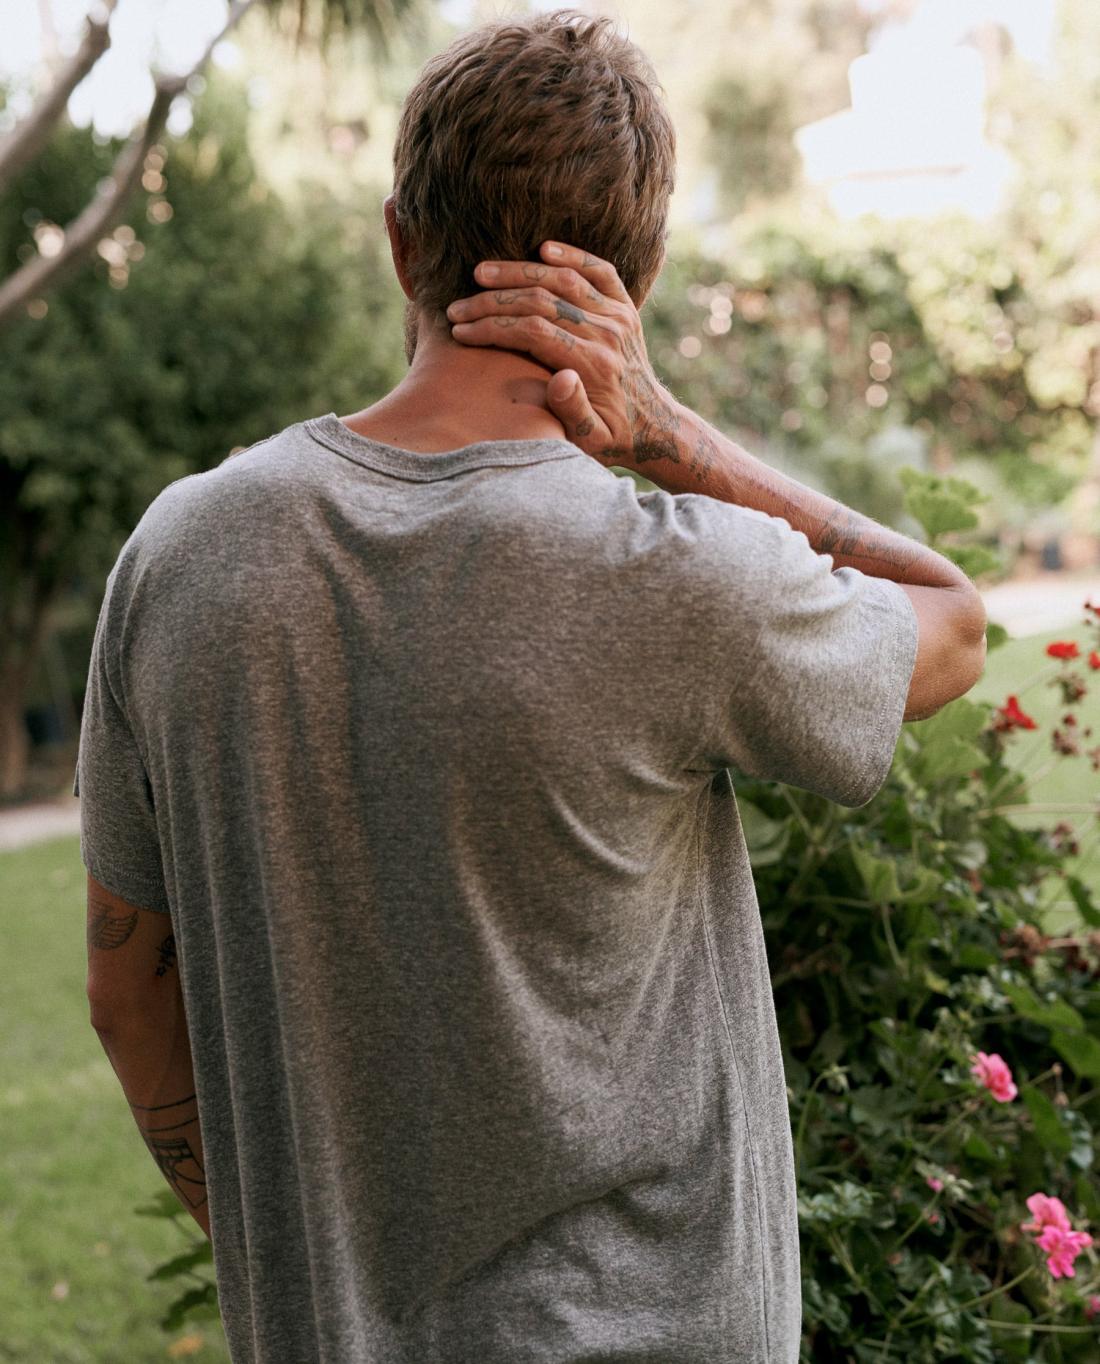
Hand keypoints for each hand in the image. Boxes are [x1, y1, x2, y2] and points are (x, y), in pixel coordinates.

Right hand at [445, 240, 683, 473]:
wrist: (654, 426)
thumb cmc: (613, 438)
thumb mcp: (591, 440)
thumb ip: (574, 412)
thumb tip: (561, 380)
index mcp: (593, 365)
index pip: (533, 332)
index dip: (492, 328)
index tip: (460, 331)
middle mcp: (606, 334)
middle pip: (541, 301)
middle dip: (492, 301)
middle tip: (457, 306)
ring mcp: (617, 316)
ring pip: (563, 279)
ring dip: (518, 272)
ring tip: (479, 273)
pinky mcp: (625, 307)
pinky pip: (601, 270)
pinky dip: (573, 255)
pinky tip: (543, 249)